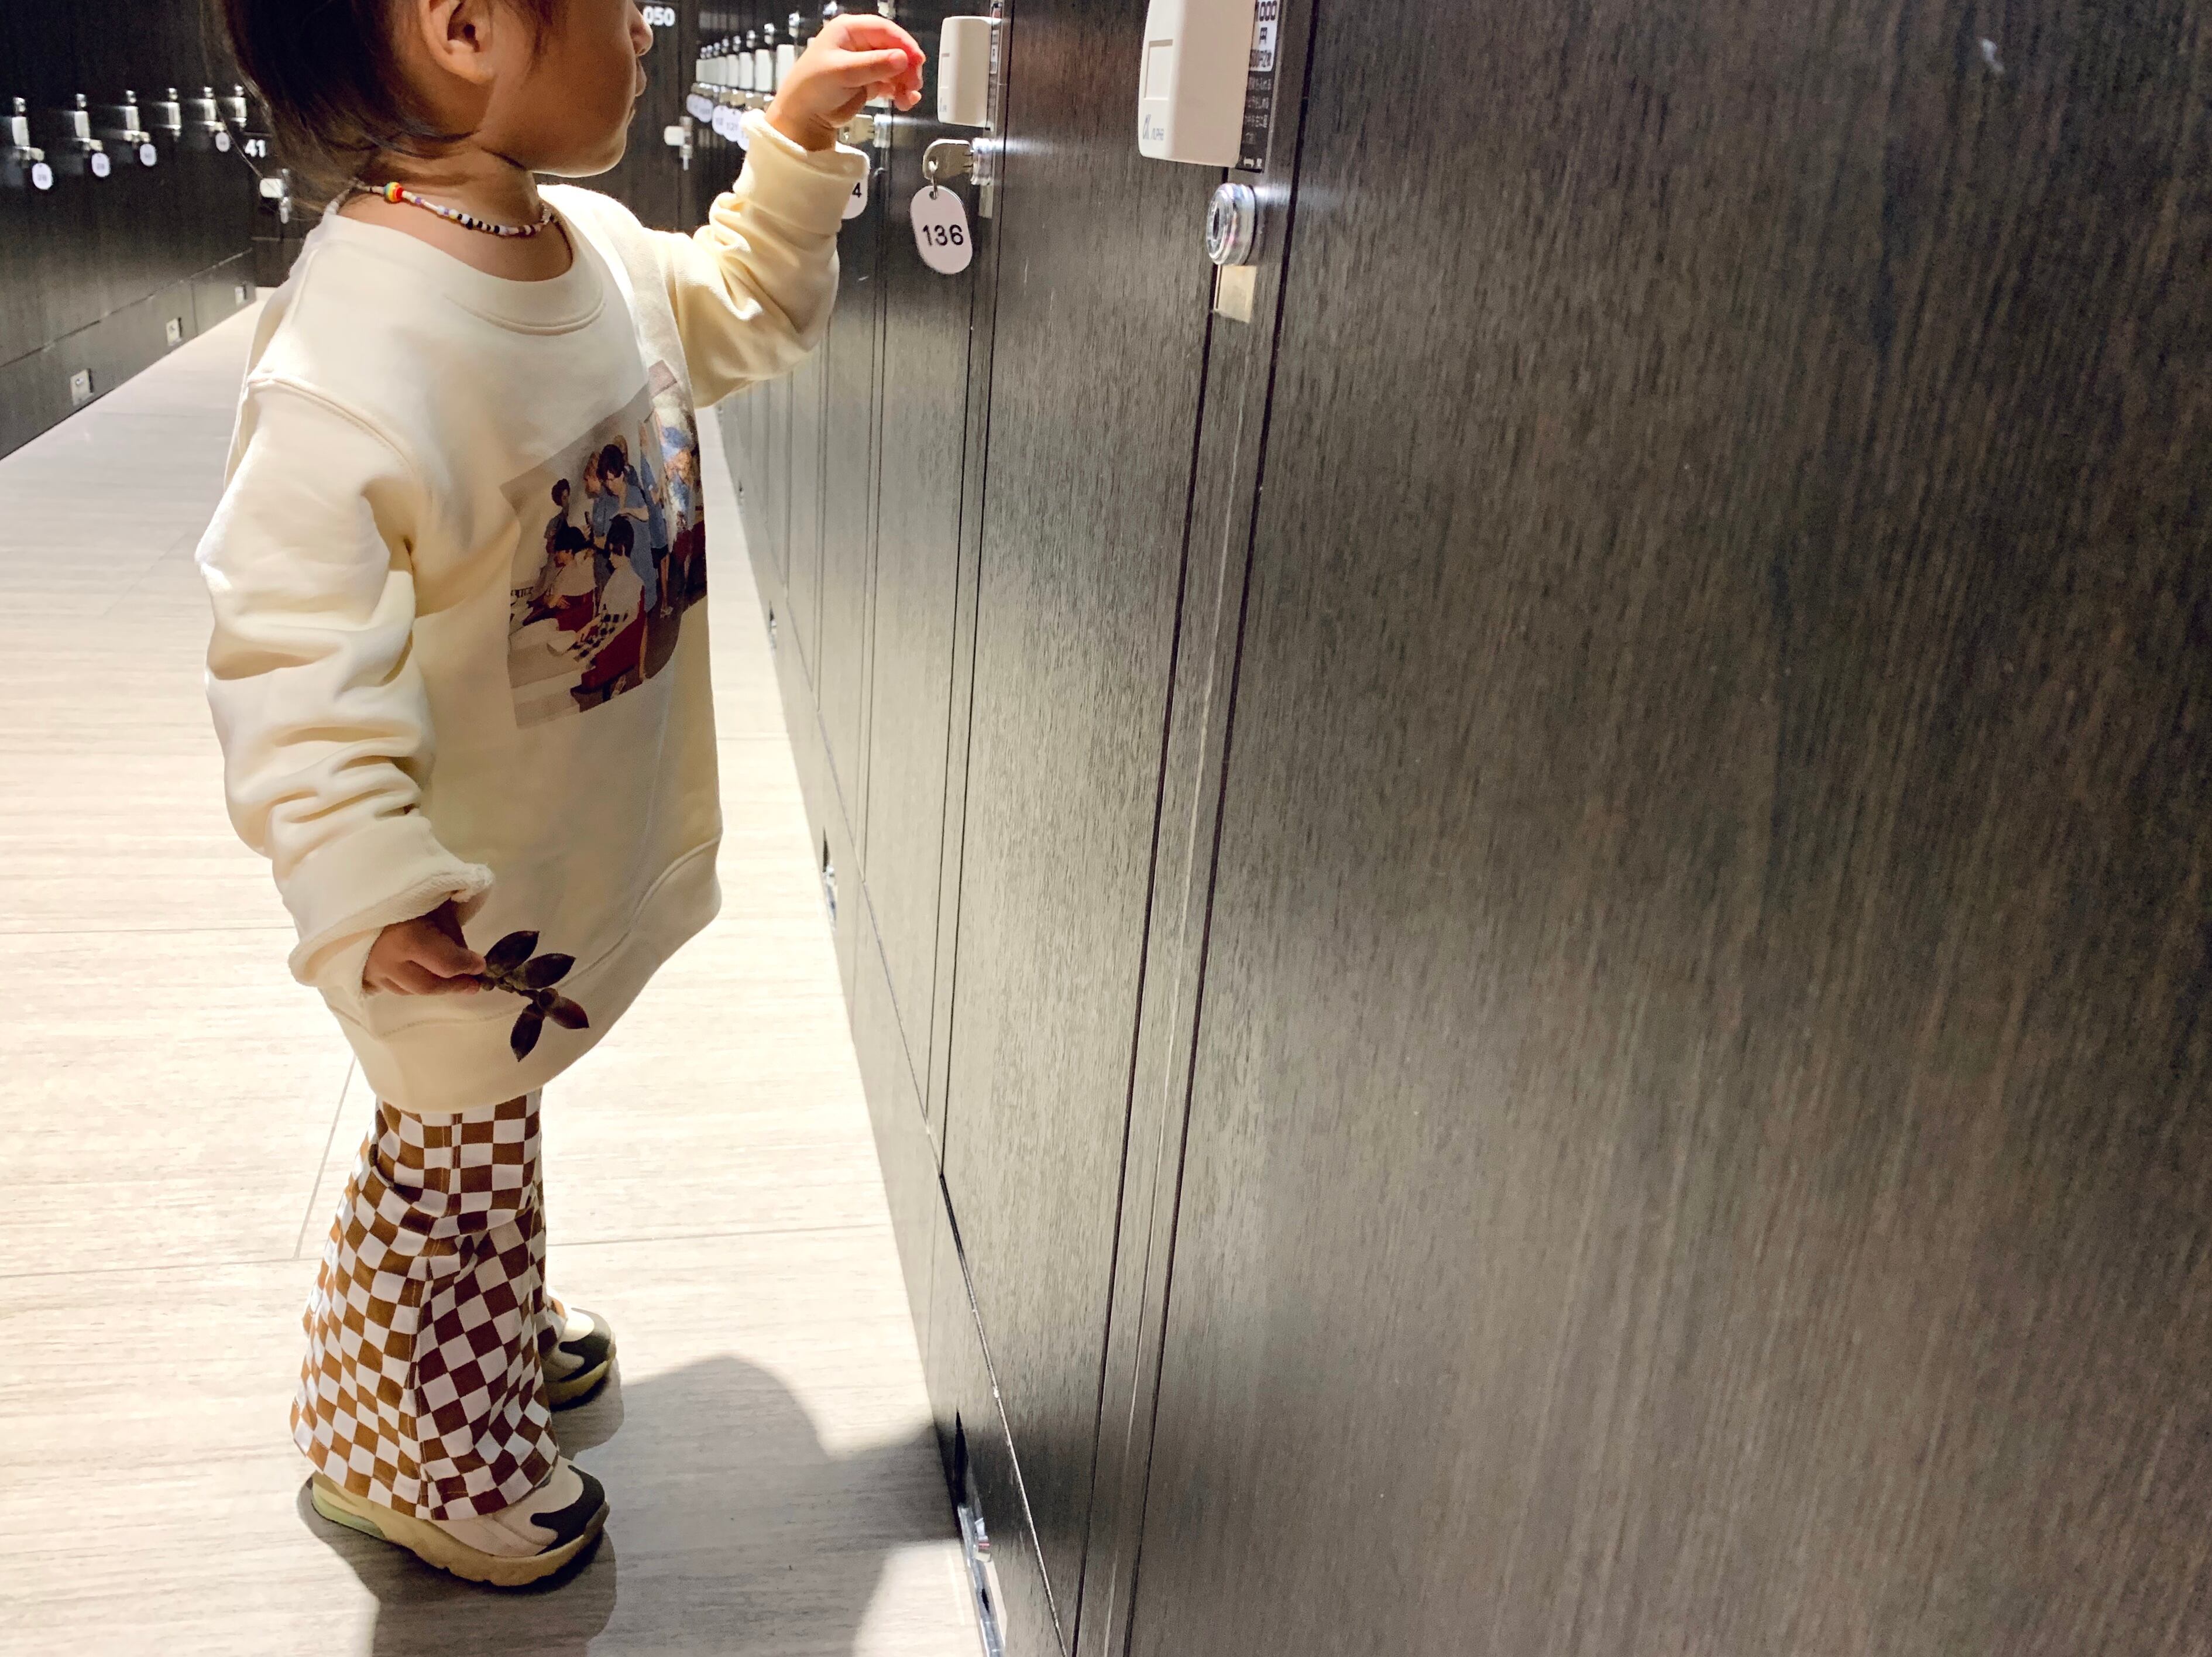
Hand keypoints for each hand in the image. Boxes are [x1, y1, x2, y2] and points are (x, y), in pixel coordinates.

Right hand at [363, 900, 486, 995]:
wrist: (360, 886)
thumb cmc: (403, 890)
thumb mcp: (435, 904)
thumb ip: (452, 935)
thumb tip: (465, 959)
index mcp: (407, 941)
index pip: (446, 965)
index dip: (467, 966)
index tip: (481, 965)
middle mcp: (387, 962)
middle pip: (427, 986)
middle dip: (454, 985)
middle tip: (473, 984)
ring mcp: (369, 970)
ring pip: (408, 990)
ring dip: (432, 986)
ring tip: (448, 979)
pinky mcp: (359, 972)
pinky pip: (389, 987)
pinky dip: (409, 983)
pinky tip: (420, 973)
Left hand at [767, 14, 924, 151]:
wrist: (803, 117)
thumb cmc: (812, 88)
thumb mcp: (844, 72)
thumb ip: (874, 65)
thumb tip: (902, 59)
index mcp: (849, 30)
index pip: (884, 30)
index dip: (903, 44)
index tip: (917, 60)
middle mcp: (858, 44)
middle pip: (894, 49)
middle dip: (907, 66)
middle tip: (914, 83)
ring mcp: (864, 63)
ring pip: (895, 67)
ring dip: (905, 82)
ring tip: (908, 98)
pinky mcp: (868, 82)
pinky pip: (891, 83)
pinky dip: (900, 92)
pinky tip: (904, 102)